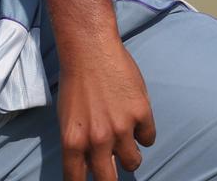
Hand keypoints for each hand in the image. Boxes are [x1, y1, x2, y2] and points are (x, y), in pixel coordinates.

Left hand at [56, 39, 155, 180]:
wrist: (89, 49)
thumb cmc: (75, 80)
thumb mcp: (68, 115)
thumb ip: (80, 141)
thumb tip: (92, 164)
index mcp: (73, 139)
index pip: (76, 178)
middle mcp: (97, 138)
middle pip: (108, 179)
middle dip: (110, 177)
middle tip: (112, 169)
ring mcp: (121, 128)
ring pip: (133, 162)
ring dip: (130, 154)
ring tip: (124, 139)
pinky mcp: (141, 115)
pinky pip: (148, 138)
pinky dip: (143, 132)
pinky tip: (134, 118)